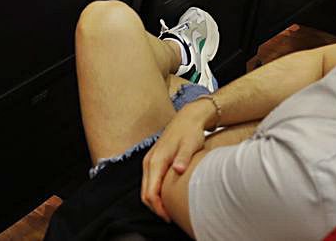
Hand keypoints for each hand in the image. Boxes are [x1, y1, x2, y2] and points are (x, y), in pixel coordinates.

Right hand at [140, 99, 213, 220]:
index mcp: (156, 160)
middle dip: (155, 208)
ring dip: (154, 201)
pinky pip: (149, 181)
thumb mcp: (190, 145)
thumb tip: (178, 169)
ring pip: (146, 188)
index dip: (158, 208)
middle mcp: (149, 161)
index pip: (150, 192)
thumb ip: (183, 158)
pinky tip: (167, 196)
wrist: (188, 118)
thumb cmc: (190, 132)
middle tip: (169, 217)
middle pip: (145, 193)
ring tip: (169, 210)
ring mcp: (150, 160)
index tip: (169, 216)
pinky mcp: (153, 160)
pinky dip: (155, 192)